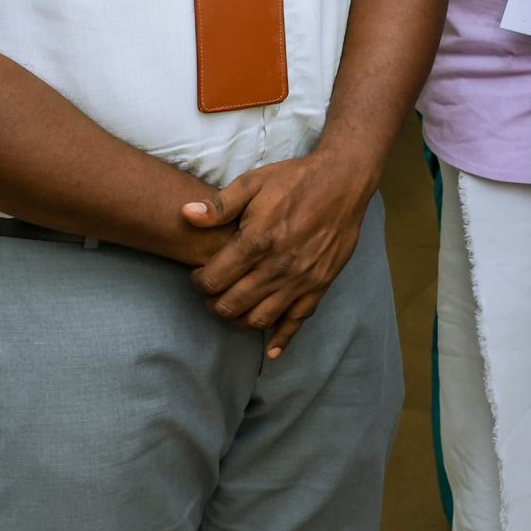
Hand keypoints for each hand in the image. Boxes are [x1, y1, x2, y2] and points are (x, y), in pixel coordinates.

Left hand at [182, 153, 376, 356]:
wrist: (344, 181)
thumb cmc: (296, 180)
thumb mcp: (254, 182)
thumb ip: (220, 204)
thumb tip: (186, 214)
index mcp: (258, 241)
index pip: (213, 280)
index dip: (198, 281)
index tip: (199, 273)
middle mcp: (278, 266)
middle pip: (230, 305)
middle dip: (212, 302)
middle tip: (213, 290)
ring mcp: (301, 279)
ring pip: (258, 319)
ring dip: (238, 319)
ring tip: (234, 305)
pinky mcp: (320, 285)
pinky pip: (297, 321)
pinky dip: (281, 339)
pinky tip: (270, 350)